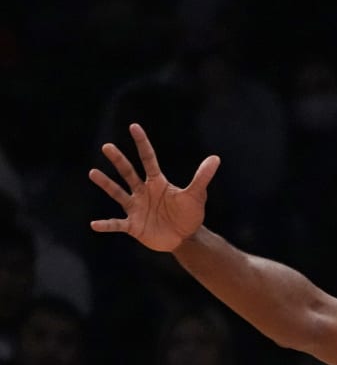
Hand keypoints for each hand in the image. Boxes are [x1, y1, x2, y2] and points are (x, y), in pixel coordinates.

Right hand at [88, 124, 219, 251]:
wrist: (185, 237)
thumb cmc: (189, 214)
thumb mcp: (196, 195)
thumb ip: (202, 177)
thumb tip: (216, 158)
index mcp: (157, 182)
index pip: (148, 159)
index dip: (142, 143)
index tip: (134, 126)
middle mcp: (142, 191)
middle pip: (128, 172)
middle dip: (119, 160)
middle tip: (107, 147)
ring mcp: (136, 208)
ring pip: (118, 193)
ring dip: (106, 184)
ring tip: (93, 173)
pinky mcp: (133, 226)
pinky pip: (116, 224)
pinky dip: (106, 225)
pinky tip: (95, 224)